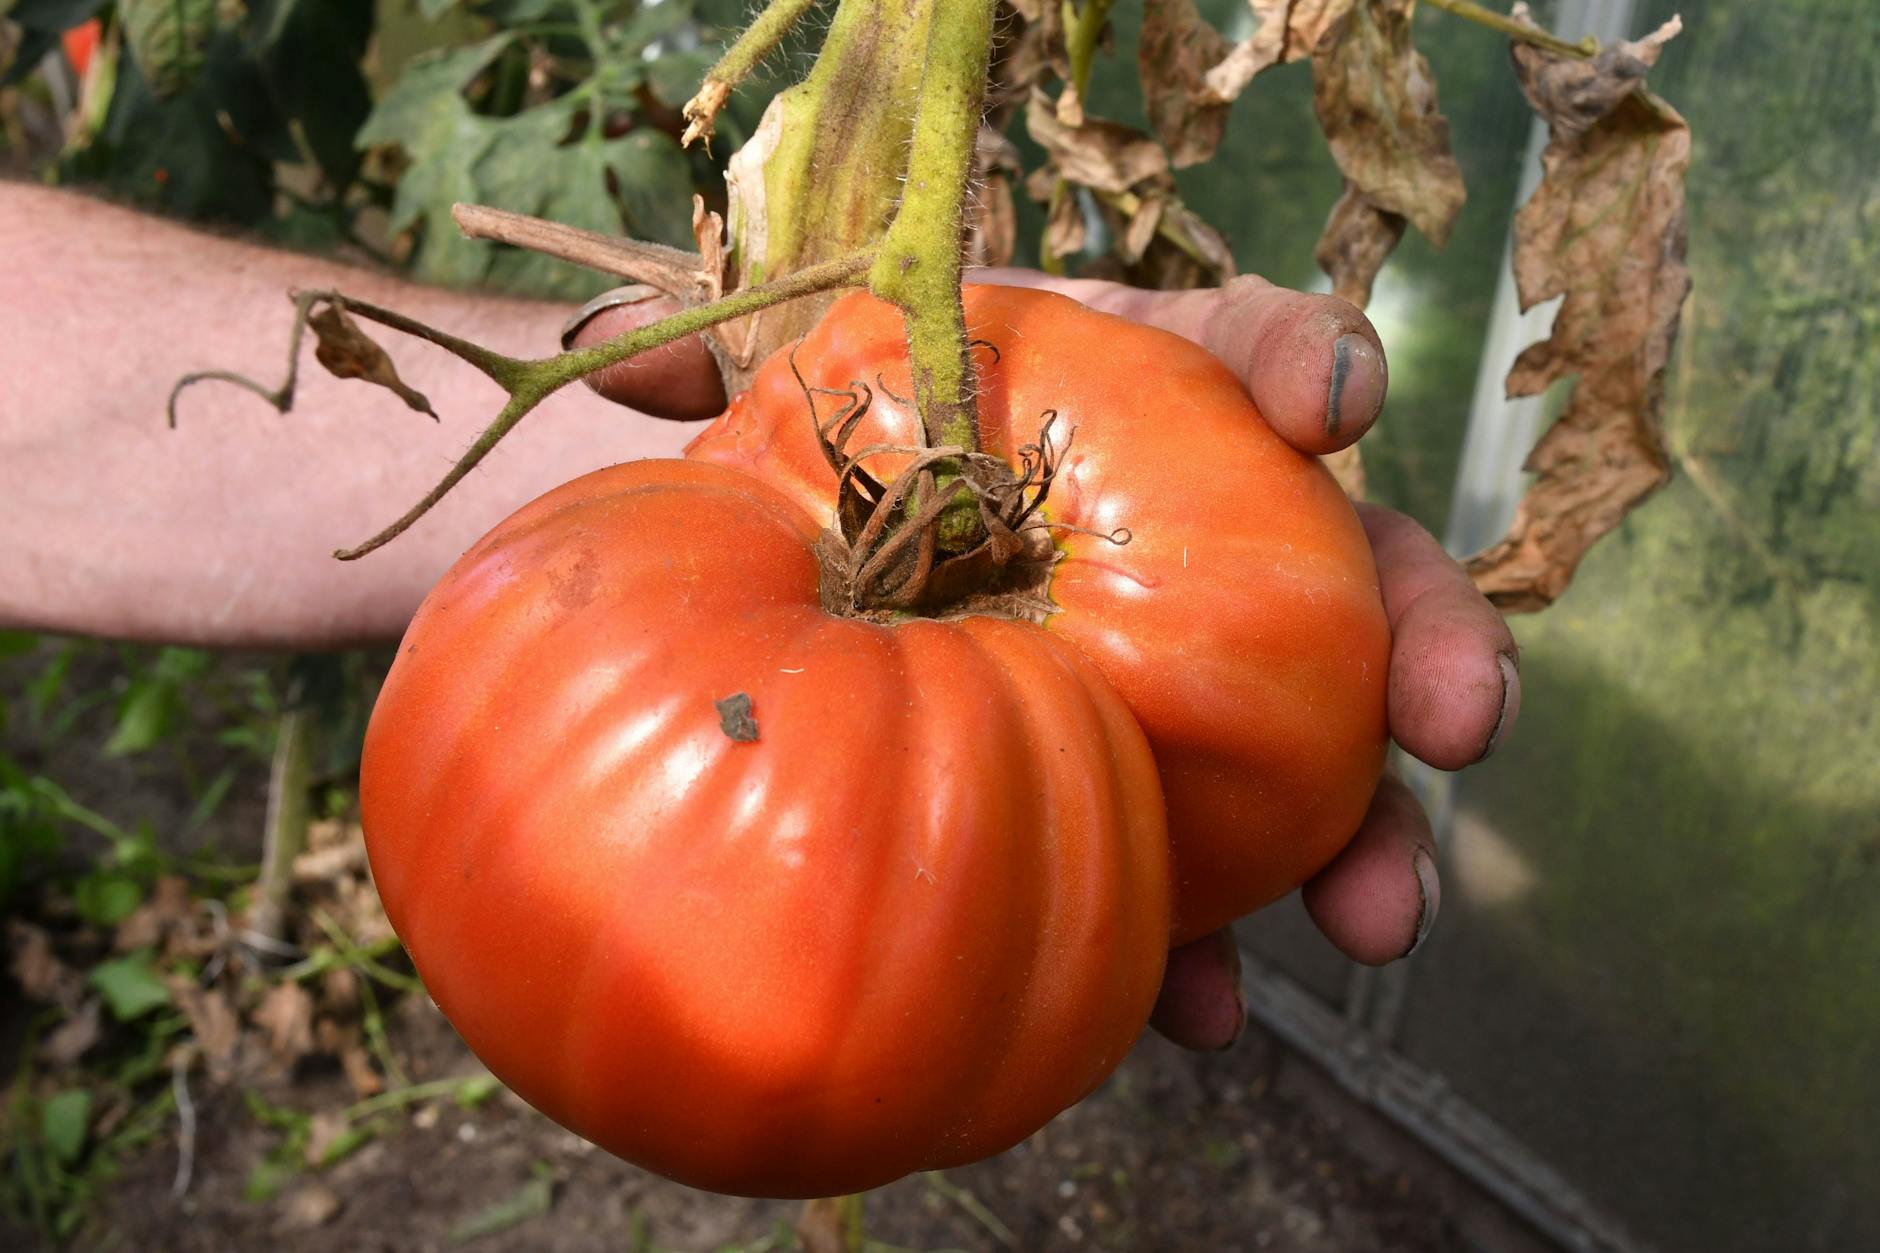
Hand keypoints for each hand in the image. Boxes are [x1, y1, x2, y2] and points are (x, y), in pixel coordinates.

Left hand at [566, 271, 1521, 1050]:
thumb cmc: (802, 491)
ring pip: (1307, 754)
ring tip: (1382, 915)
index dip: (1303, 360)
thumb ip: (726, 375)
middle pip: (1343, 574)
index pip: (1240, 352)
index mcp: (1129, 401)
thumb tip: (636, 376)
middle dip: (1424, 642)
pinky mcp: (1126, 806)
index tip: (1333, 403)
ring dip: (1363, 837)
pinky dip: (1206, 948)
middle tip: (1460, 716)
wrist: (794, 607)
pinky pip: (1191, 879)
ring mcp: (1171, 688)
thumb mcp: (768, 424)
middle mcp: (1189, 538)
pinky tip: (1201, 1011)